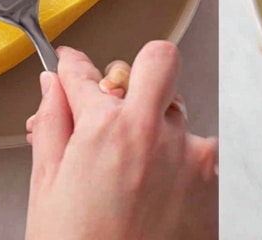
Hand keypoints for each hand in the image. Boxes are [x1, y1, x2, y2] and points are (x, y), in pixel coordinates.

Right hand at [26, 42, 217, 239]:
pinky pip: (201, 150)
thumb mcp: (46, 191)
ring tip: (137, 177)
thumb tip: (52, 88)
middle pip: (158, 62)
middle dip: (140, 73)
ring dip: (160, 129)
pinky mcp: (215, 179)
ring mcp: (189, 152)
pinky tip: (159, 197)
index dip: (73, 68)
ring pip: (180, 111)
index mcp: (103, 128)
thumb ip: (53, 126)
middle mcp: (152, 129)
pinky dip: (182, 164)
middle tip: (123, 102)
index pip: (85, 74)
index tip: (72, 67)